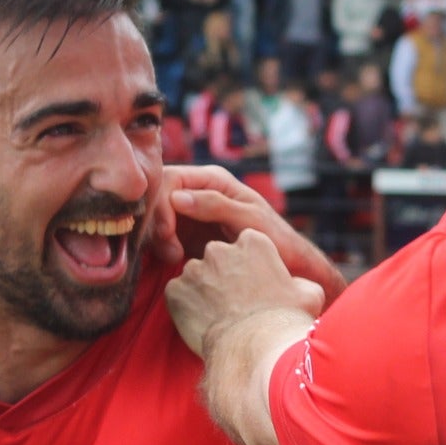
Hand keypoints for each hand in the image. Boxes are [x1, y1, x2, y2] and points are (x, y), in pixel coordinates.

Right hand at [151, 164, 345, 300]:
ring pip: (157, 217)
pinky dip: (163, 247)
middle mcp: (198, 191)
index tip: (168, 232)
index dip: (162, 204)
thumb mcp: (250, 220)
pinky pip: (164, 234)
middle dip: (158, 223)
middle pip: (158, 197)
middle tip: (171, 252)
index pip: (171, 179)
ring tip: (176, 258)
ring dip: (159, 237)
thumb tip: (177, 197)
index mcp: (213, 179)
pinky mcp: (187, 233)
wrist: (288, 266)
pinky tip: (176, 260)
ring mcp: (191, 212)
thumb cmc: (277, 239)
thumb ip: (216, 206)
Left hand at [166, 228, 324, 357]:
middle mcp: (219, 249)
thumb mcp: (309, 295)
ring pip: (196, 276)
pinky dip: (186, 307)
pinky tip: (202, 323)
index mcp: (253, 242)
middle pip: (218, 257)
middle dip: (224, 275)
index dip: (251, 266)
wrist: (254, 348)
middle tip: (235, 303)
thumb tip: (300, 285)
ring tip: (219, 316)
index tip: (255, 285)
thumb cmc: (284, 321)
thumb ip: (301, 281)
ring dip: (204, 292)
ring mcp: (194, 269)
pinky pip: (177, 295)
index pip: (247, 245)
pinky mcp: (175, 291)